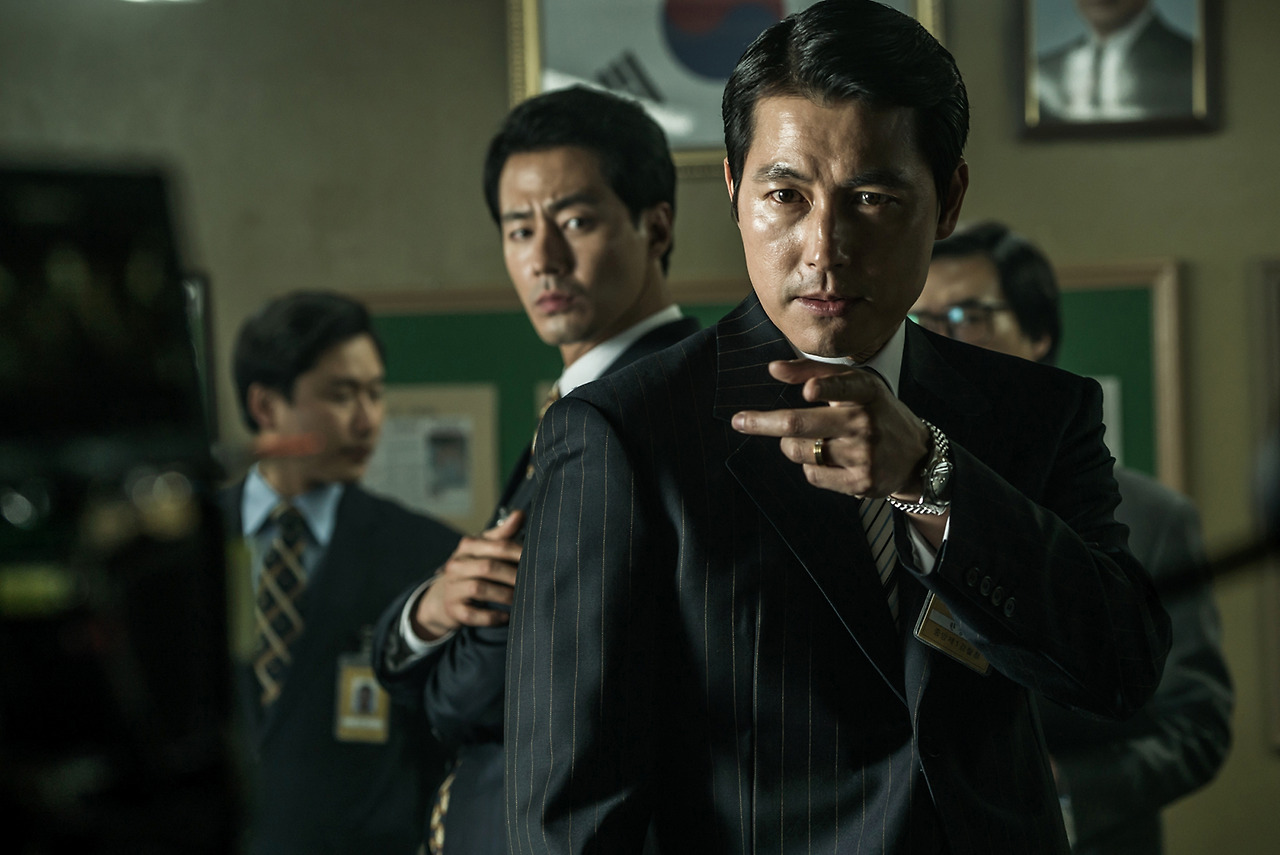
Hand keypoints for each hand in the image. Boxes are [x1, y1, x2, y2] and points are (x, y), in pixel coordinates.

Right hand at [411, 510, 524, 639]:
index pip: (497, 545)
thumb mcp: (484, 548)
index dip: (519, 552)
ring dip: (505, 595)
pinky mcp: (453, 610)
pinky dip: (492, 616)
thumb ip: (503, 534)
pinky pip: (472, 615)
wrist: (443, 597)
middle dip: (513, 576)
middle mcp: (456, 565)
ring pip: (479, 589)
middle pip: (488, 567)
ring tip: (522, 600)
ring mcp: (452, 587)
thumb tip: (521, 514)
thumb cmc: (473, 567)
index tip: (538, 559)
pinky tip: (507, 617)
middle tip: (534, 583)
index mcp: (467, 546)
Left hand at [730, 359, 929, 499]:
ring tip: (813, 440)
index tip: (810, 392)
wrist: (915, 455)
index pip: (845, 386)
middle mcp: (865, 422)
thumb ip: (813, 371)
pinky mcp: (861, 482)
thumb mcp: (855, 384)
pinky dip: (811, 467)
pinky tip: (830, 460)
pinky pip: (813, 475)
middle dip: (763, 422)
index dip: (826, 388)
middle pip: (801, 425)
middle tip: (739, 421)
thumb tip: (773, 369)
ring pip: (800, 451)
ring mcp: (864, 454)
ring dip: (791, 446)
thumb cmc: (875, 411)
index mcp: (865, 391)